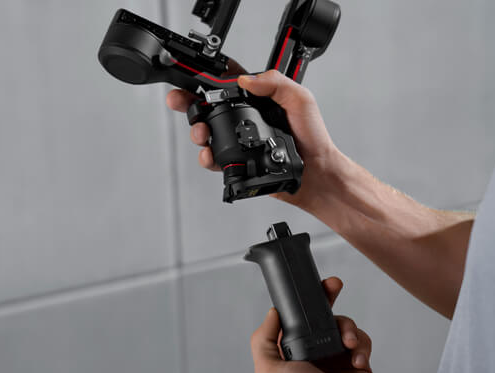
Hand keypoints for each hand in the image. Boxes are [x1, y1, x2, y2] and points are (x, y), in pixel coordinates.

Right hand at [166, 67, 345, 210]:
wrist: (316, 173)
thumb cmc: (312, 137)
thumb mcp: (299, 100)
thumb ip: (275, 83)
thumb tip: (246, 79)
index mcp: (257, 100)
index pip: (226, 85)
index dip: (206, 80)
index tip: (190, 77)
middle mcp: (245, 120)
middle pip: (208, 108)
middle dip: (188, 104)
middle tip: (178, 102)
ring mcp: (239, 141)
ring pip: (206, 133)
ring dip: (196, 131)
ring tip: (200, 133)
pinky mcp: (238, 162)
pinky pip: (214, 159)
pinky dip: (206, 157)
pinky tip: (208, 155)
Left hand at [251, 277, 376, 372]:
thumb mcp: (270, 371)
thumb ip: (262, 340)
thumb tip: (273, 313)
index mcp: (292, 351)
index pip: (296, 318)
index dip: (303, 302)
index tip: (310, 289)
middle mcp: (313, 352)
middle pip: (321, 314)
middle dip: (328, 297)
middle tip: (333, 285)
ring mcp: (335, 356)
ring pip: (343, 324)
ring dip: (348, 329)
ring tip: (349, 343)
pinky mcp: (356, 361)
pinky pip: (362, 340)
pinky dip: (362, 347)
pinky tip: (357, 361)